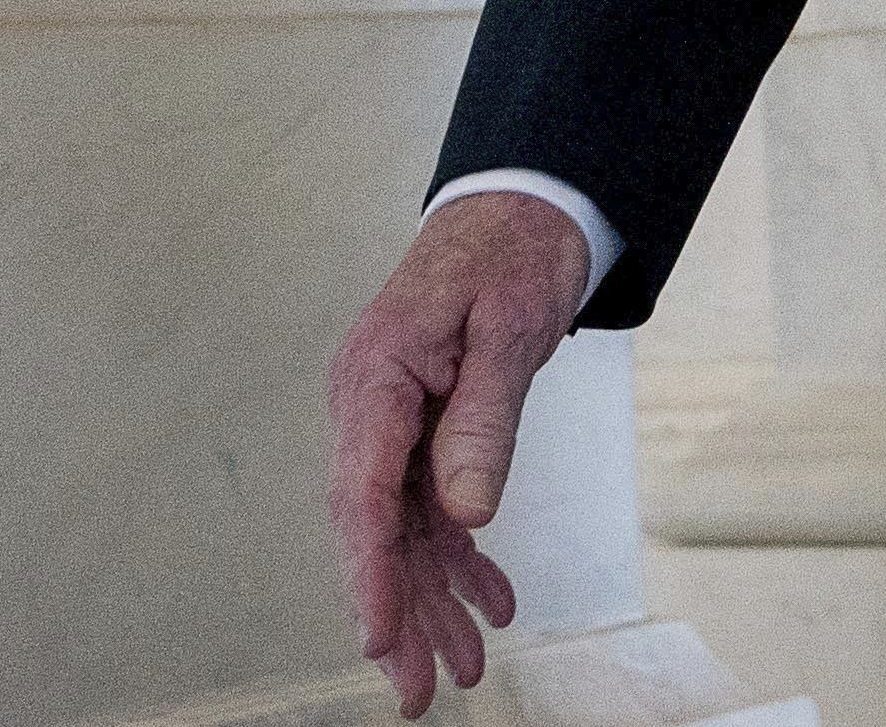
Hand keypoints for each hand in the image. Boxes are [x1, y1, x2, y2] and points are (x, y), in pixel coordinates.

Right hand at [326, 192, 590, 715]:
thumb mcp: (510, 330)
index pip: (362, 492)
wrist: (523, 206)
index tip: (377, 639)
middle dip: (395, 611)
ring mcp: (394, 420)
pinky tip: (490, 603)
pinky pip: (432, 508)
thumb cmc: (512, 251)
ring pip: (403, 531)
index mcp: (377, 375)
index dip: (369, 574)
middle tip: (417, 689)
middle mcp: (371, 406)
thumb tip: (466, 512)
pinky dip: (461, 559)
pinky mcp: (424, 429)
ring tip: (460, 668)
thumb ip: (486, 420)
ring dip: (430, 600)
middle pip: (374, 528)